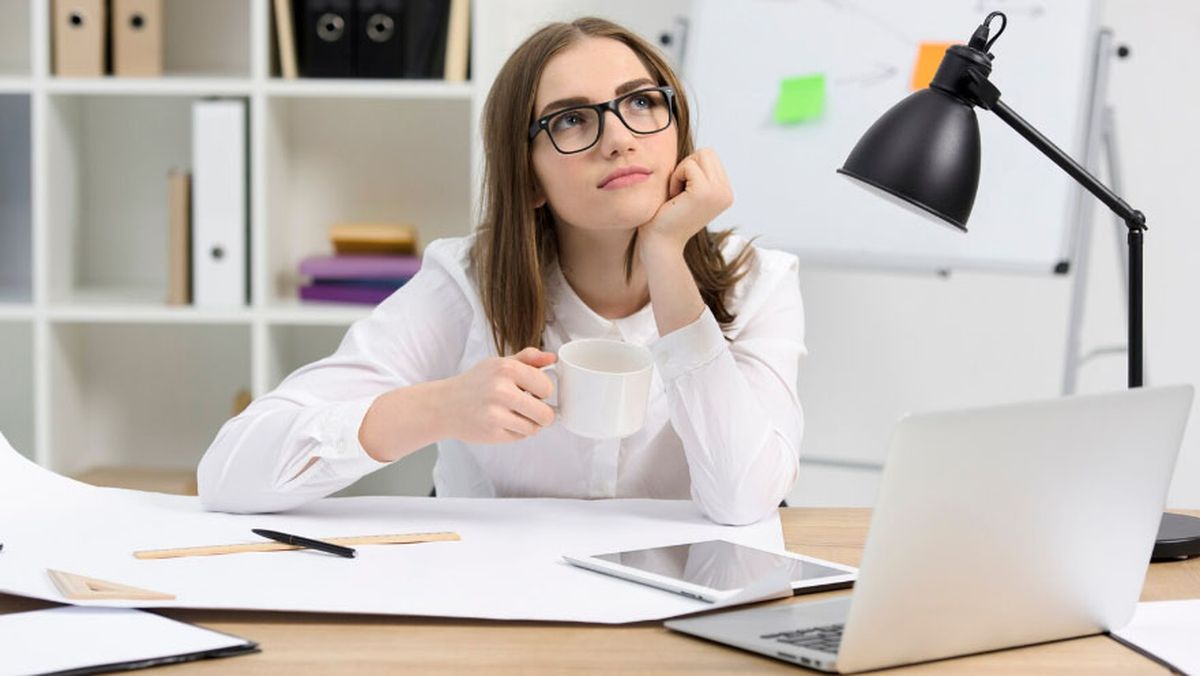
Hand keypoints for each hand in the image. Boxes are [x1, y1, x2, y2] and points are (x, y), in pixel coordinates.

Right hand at [440, 347, 556, 444]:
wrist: (444, 405)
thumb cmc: (475, 383)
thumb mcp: (499, 364)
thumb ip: (528, 359)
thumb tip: (552, 358)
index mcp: (506, 369)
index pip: (547, 387)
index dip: (544, 391)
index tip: (534, 391)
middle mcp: (501, 390)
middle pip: (546, 414)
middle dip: (543, 414)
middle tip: (530, 408)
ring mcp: (496, 414)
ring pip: (534, 428)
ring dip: (528, 424)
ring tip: (513, 414)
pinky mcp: (492, 432)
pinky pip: (520, 437)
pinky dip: (515, 432)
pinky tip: (502, 422)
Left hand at [637, 148, 733, 253]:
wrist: (660, 242)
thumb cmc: (666, 216)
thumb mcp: (688, 191)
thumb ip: (698, 173)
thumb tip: (698, 152)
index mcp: (725, 193)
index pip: (710, 157)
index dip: (690, 168)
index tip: (682, 191)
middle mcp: (726, 193)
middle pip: (707, 152)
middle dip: (687, 166)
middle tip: (678, 191)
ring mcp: (719, 193)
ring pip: (700, 156)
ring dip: (682, 172)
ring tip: (677, 195)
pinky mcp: (705, 192)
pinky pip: (688, 166)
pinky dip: (676, 178)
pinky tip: (674, 198)